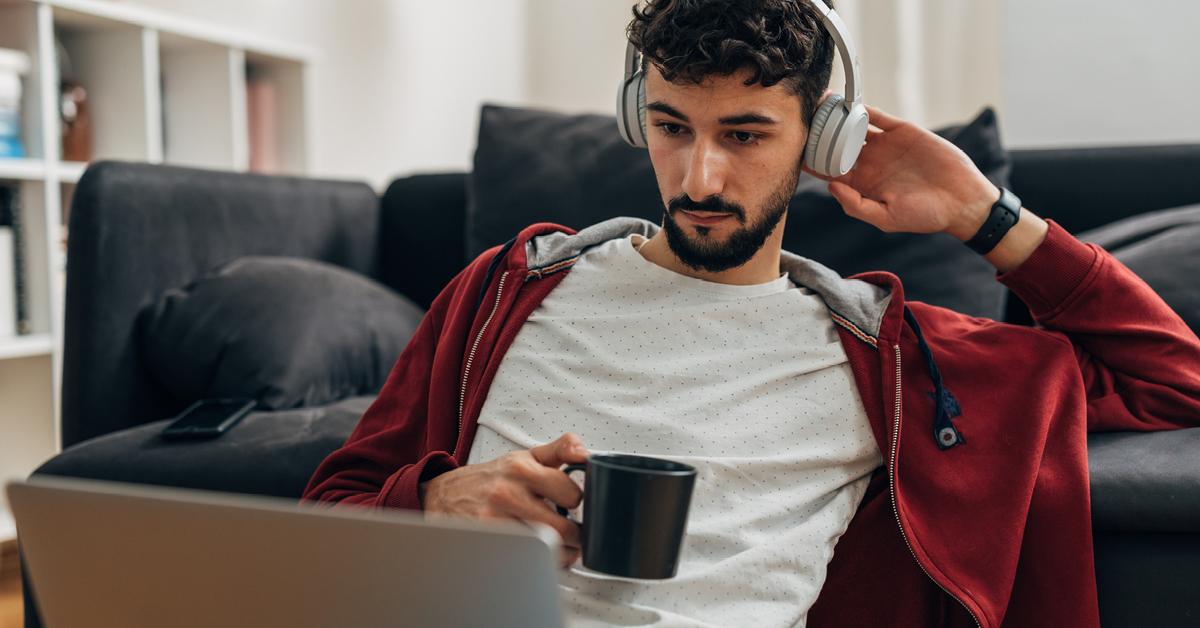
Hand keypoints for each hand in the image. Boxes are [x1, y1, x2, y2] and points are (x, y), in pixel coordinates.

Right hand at [420, 432, 588, 567]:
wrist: (443, 494)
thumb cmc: (489, 478)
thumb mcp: (524, 456)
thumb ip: (559, 450)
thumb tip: (584, 452)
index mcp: (521, 469)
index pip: (570, 492)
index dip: (579, 502)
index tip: (574, 505)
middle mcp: (507, 493)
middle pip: (560, 528)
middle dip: (575, 537)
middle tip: (576, 535)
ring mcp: (494, 521)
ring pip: (543, 548)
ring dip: (559, 553)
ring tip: (560, 547)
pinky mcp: (485, 542)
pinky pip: (522, 558)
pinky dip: (536, 560)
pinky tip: (536, 553)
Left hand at [802, 103, 999, 241]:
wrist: (962, 200)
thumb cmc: (924, 216)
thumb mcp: (886, 217)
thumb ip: (856, 204)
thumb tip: (830, 185)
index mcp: (862, 184)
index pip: (830, 169)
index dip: (813, 160)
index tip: (795, 150)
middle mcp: (869, 162)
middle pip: (836, 144)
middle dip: (819, 134)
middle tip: (801, 121)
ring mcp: (885, 145)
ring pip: (853, 127)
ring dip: (837, 117)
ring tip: (819, 105)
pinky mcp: (902, 131)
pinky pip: (877, 117)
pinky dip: (862, 108)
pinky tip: (847, 103)